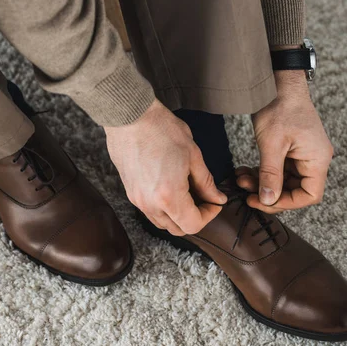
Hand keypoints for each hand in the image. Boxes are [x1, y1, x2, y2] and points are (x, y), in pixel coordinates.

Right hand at [104, 99, 226, 234]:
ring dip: (178, 215)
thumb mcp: (193, 155)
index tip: (214, 202)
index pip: (193, 225)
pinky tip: (171, 188)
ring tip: (188, 193)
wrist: (129, 116)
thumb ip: (206, 182)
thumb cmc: (162, 130)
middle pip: (176, 229)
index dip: (209, 216)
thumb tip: (216, 198)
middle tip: (204, 199)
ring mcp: (137, 199)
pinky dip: (164, 208)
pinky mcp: (129, 192)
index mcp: (169, 196)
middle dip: (194, 218)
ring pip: (162, 222)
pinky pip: (150, 211)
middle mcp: (150, 204)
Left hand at [237, 70, 332, 213]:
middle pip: (295, 190)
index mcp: (317, 159)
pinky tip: (244, 171)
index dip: (287, 203)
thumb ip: (270, 175)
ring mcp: (303, 154)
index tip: (263, 201)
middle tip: (246, 193)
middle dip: (269, 193)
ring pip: (283, 180)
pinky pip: (279, 169)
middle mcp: (314, 159)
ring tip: (241, 179)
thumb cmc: (280, 106)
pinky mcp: (292, 149)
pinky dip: (262, 172)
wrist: (278, 81)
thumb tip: (268, 200)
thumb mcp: (272, 144)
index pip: (309, 195)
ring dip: (262, 183)